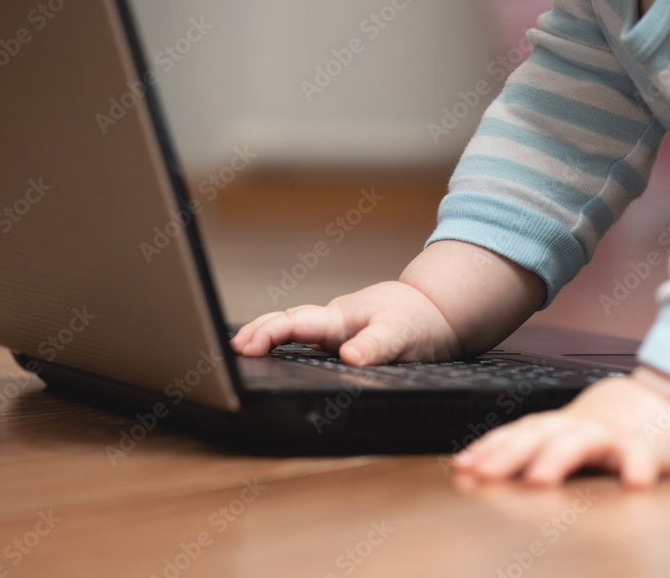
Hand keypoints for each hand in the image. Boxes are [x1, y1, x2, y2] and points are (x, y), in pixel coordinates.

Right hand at [230, 281, 462, 365]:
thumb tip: (349, 358)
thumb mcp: (402, 336)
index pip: (295, 323)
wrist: (439, 310)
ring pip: (294, 325)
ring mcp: (337, 325)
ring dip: (267, 334)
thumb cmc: (420, 321)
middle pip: (286, 320)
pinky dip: (286, 339)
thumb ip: (375, 346)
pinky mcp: (344, 334)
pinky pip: (307, 334)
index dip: (267, 334)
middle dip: (257, 332)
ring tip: (241, 348)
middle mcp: (334, 319)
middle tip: (230, 348)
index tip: (245, 347)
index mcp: (340, 318)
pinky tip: (278, 352)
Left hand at [453, 366, 669, 487]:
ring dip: (558, 460)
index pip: (517, 436)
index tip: (465, 466)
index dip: (489, 450)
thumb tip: (481, 468)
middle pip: (538, 438)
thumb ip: (534, 449)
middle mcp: (580, 428)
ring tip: (539, 481)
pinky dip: (638, 469)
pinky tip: (634, 485)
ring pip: (582, 444)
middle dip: (507, 456)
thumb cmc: (614, 430)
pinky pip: (643, 458)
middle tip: (484, 475)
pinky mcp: (650, 449)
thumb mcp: (570, 438)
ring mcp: (613, 437)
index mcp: (558, 428)